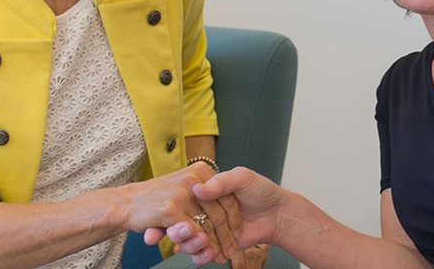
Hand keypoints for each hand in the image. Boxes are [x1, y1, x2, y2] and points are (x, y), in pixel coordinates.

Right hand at [122, 163, 239, 261]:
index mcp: (200, 170)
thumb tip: (226, 202)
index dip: (233, 219)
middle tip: (229, 251)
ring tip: (215, 255)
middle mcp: (193, 179)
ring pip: (207, 224)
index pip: (225, 197)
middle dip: (226, 236)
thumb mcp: (185, 190)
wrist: (123, 203)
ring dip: (214, 244)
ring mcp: (181, 193)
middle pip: (219, 212)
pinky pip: (193, 232)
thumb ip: (205, 194)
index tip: (237, 234)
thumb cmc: (154, 199)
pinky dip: (199, 245)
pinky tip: (203, 254)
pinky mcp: (171, 209)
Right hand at [162, 167, 283, 264]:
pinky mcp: (217, 243)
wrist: (279, 214)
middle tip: (162, 235)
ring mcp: (210, 227)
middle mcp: (204, 208)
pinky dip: (201, 256)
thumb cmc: (262, 191)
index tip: (154, 217)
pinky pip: (202, 252)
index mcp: (206, 189)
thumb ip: (221, 182)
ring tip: (195, 246)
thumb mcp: (242, 178)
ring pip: (190, 239)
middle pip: (182, 222)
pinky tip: (208, 255)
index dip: (170, 210)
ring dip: (189, 245)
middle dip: (173, 231)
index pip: (183, 201)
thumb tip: (197, 188)